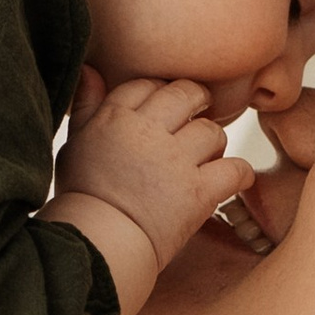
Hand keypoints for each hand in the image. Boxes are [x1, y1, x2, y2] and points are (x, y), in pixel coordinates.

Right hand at [46, 72, 254, 298]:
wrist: (96, 244)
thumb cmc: (82, 197)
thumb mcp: (74, 145)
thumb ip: (86, 106)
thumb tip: (90, 70)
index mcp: (116, 118)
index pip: (147, 86)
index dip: (159, 93)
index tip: (163, 108)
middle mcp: (148, 132)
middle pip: (186, 95)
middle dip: (196, 101)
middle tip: (198, 115)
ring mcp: (175, 161)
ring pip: (212, 131)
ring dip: (213, 143)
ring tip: (205, 156)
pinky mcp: (198, 192)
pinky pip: (235, 170)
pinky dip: (240, 174)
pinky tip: (233, 180)